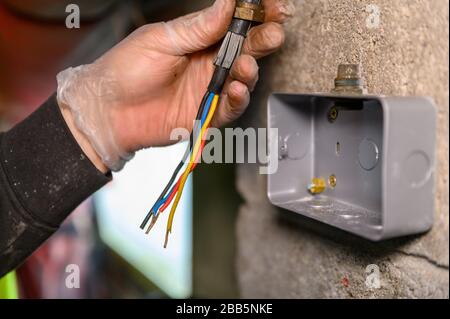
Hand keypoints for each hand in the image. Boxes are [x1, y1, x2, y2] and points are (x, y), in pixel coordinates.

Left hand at [57, 0, 293, 171]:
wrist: (108, 110)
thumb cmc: (126, 70)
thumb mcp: (160, 40)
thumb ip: (198, 27)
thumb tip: (228, 3)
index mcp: (199, 39)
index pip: (235, 24)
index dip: (255, 15)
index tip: (272, 7)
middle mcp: (209, 63)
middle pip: (246, 49)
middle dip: (263, 40)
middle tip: (274, 33)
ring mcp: (209, 89)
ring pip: (243, 78)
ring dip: (250, 71)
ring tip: (246, 65)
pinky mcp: (207, 113)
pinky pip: (231, 107)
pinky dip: (238, 99)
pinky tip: (238, 88)